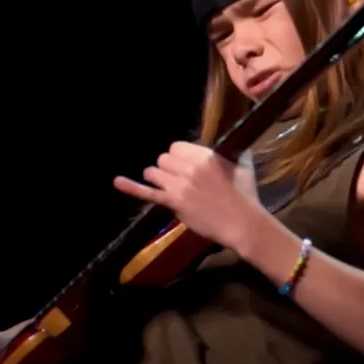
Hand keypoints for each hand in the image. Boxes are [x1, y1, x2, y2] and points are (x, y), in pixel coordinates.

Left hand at [114, 141, 264, 250]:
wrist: (242, 223)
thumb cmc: (245, 195)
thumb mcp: (243, 165)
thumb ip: (236, 150)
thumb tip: (235, 140)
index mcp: (205, 155)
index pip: (177, 147)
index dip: (179, 157)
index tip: (185, 167)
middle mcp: (189, 166)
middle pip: (164, 159)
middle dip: (168, 169)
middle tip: (179, 180)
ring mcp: (179, 184)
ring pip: (153, 171)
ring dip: (158, 178)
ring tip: (167, 186)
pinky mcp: (173, 202)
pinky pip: (147, 192)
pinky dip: (131, 187)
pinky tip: (117, 182)